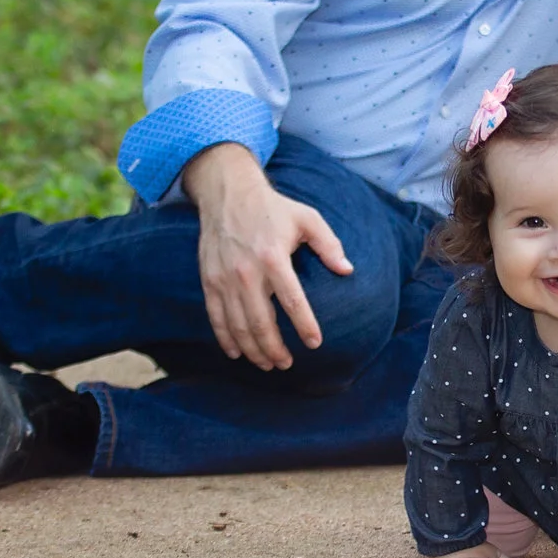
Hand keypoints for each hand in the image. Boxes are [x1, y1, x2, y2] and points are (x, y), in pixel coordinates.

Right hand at [182, 143, 352, 369]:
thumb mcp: (307, 218)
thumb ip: (329, 244)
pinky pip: (216, 317)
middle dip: (274, 349)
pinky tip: (237, 352)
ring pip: (238, 325)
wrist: (228, 193)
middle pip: (261, 322)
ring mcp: (224, 278)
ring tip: (267, 364)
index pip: (292, 301)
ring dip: (252, 350)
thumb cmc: (273, 208)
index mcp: (273, 257)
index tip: (314, 343)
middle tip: (286, 364)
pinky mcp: (209, 280)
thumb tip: (347, 270)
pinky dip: (225, 339)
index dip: (304, 325)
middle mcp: (246, 271)